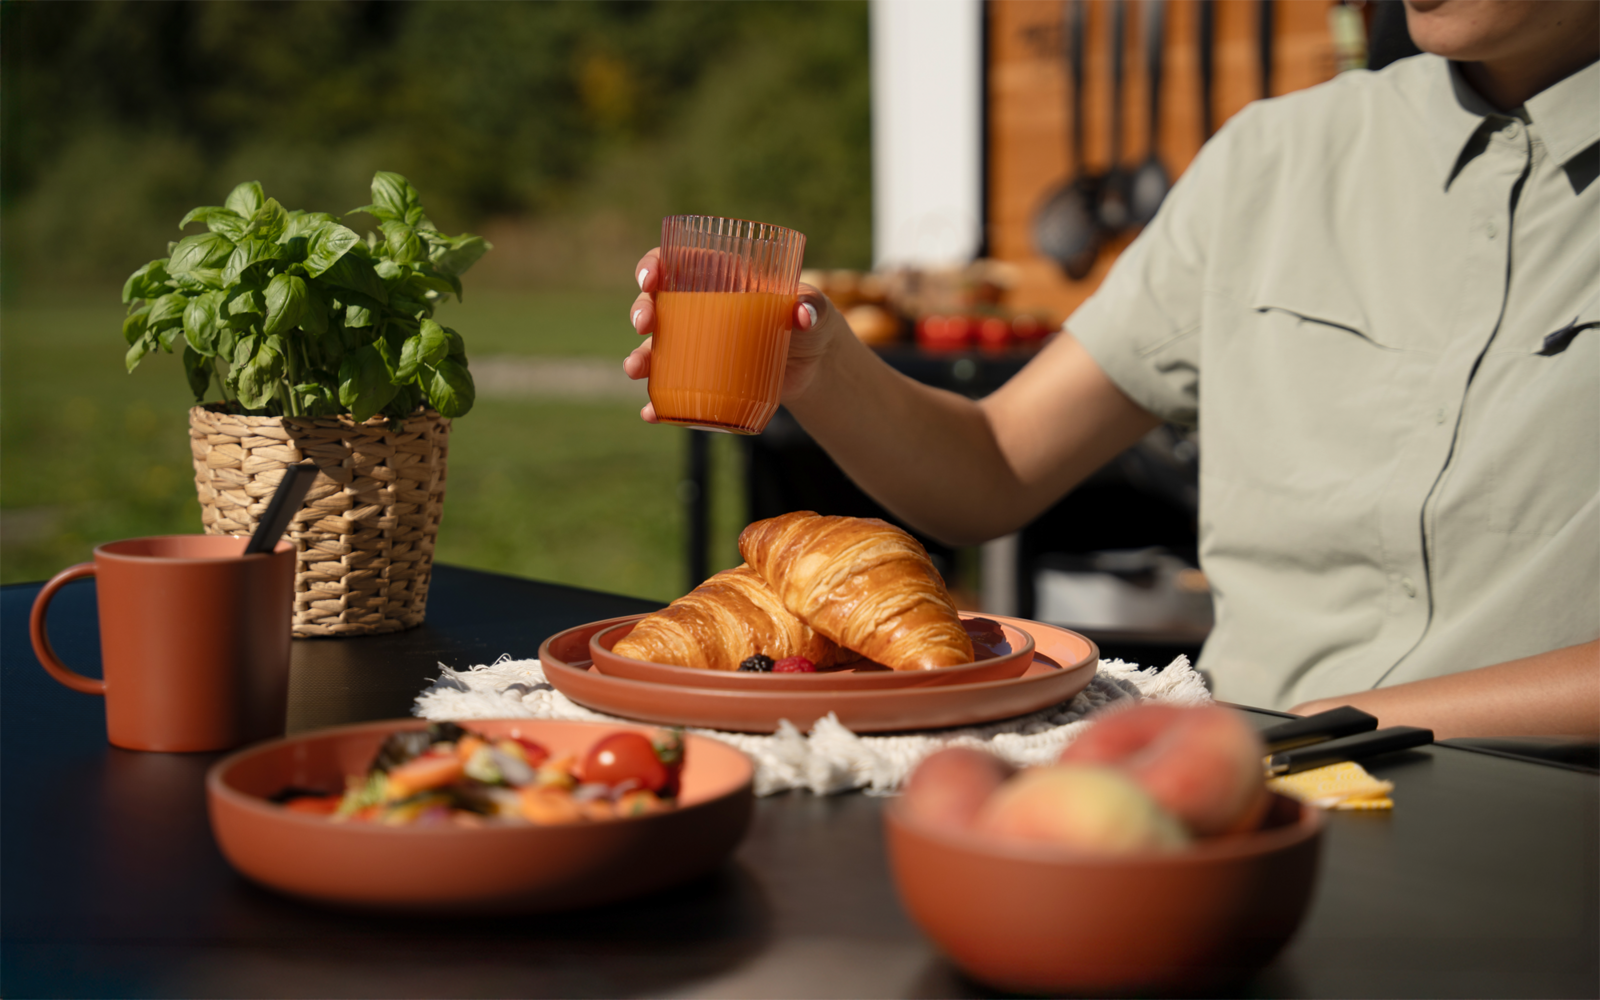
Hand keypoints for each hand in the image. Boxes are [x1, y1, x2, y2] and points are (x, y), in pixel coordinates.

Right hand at [623, 248, 845, 423]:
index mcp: (722, 278)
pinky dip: (659, 403)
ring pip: (656, 347)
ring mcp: (699, 344)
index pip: (678, 262)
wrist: (816, 368)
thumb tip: (803, 315)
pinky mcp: (704, 377)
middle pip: (657, 302)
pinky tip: (653, 414)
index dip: (655, 264)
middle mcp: (701, 308)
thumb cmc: (812, 324)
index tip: (650, 279)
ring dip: (639, 357)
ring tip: (635, 370)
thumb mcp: (816, 311)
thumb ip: (813, 307)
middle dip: (641, 310)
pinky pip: (673, 388)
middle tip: (644, 325)